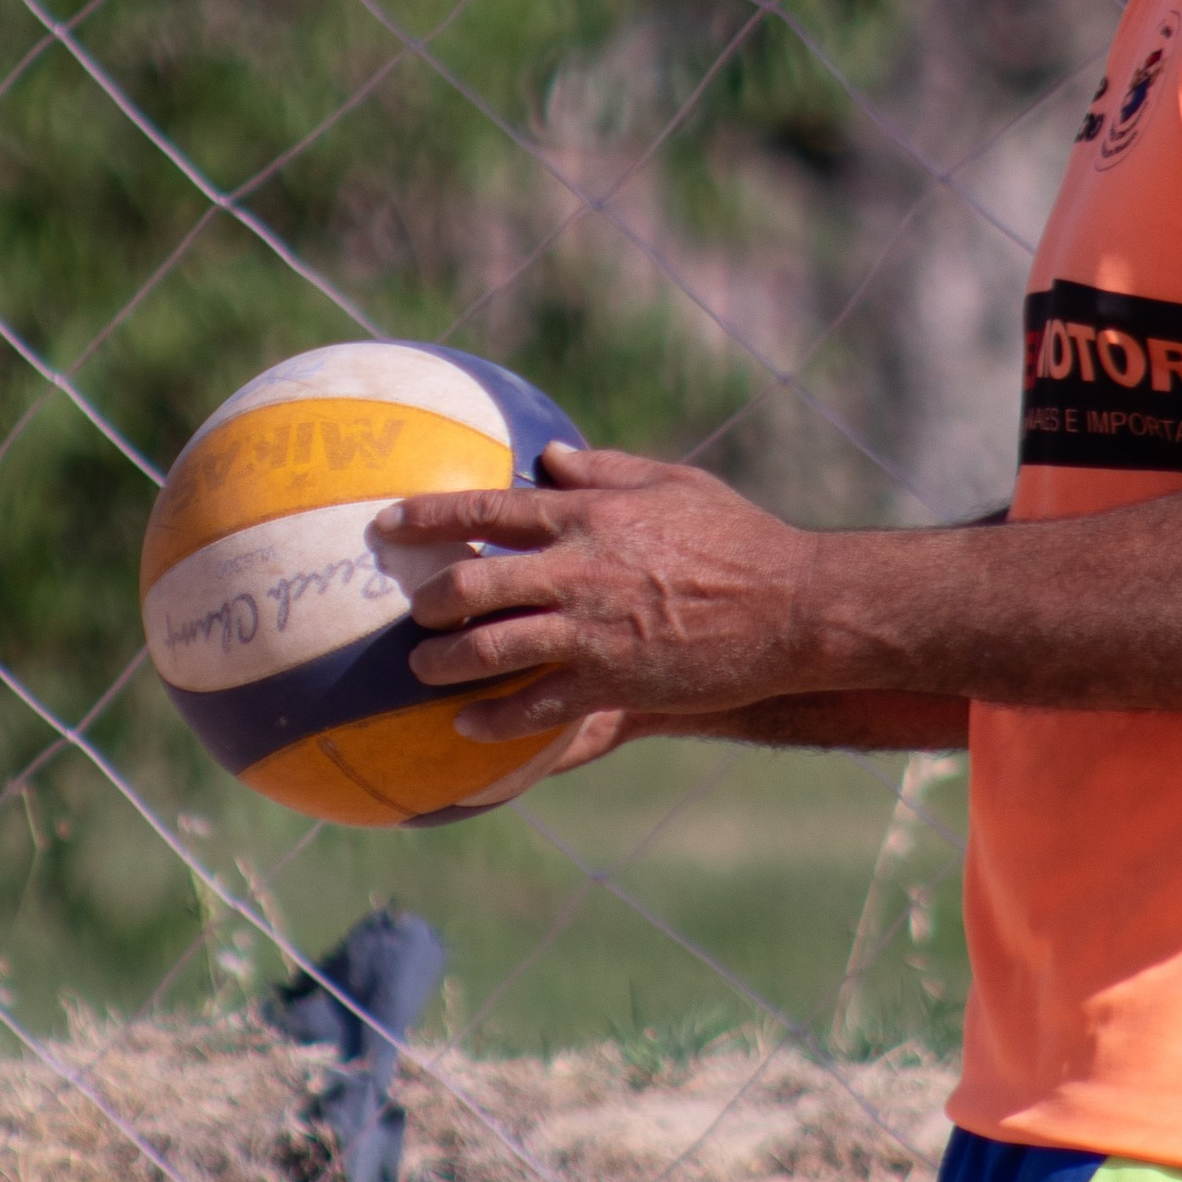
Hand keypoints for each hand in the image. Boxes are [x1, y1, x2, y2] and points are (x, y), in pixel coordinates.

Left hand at [377, 445, 817, 741]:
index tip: (388, 524)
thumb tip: (551, 454)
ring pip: (491, 649)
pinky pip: (535, 707)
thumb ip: (605, 469)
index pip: (488, 510)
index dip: (428, 516)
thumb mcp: (674, 484)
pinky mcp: (612, 683)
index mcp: (588, 516)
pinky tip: (468, 727)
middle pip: (472, 584)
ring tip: (424, 669)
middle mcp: (577, 571)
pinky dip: (493, 720)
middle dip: (429, 600)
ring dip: (445, 662)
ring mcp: (591, 631)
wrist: (792, 606)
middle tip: (414, 611)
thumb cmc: (738, 537)